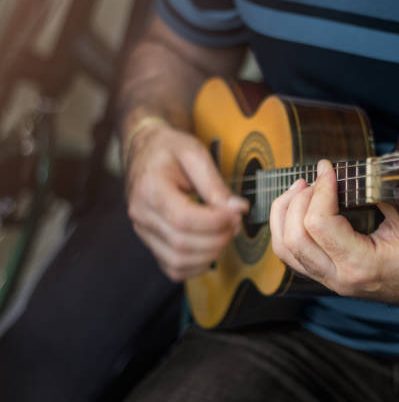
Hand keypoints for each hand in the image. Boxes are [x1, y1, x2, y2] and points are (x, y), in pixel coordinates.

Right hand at [125, 122, 247, 281]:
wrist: (145, 150)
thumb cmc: (170, 149)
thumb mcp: (194, 153)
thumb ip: (215, 184)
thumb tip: (237, 210)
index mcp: (149, 188)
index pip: (184, 218)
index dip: (216, 222)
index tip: (236, 213)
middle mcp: (141, 214)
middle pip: (182, 243)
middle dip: (218, 238)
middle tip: (236, 223)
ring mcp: (143, 231)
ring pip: (177, 261)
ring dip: (210, 254)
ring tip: (226, 233)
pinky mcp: (150, 242)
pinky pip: (172, 268)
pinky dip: (196, 266)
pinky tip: (211, 248)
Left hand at [270, 159, 398, 314]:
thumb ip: (377, 196)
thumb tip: (353, 169)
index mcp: (361, 265)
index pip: (320, 224)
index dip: (320, 189)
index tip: (328, 169)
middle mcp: (339, 277)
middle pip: (294, 238)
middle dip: (297, 201)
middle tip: (313, 180)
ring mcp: (329, 281)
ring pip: (285, 249)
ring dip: (285, 214)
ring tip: (299, 189)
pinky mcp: (325, 277)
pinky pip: (291, 255)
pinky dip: (287, 227)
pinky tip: (297, 208)